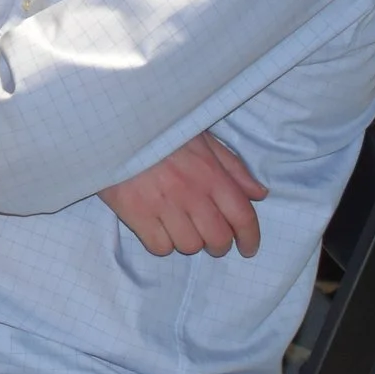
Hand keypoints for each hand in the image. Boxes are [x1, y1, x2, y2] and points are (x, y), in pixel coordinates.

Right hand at [102, 131, 267, 258]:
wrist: (115, 125)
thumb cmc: (161, 130)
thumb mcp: (203, 138)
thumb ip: (233, 167)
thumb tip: (259, 193)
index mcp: (211, 173)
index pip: (242, 215)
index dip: (250, 238)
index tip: (248, 248)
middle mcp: (191, 192)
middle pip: (218, 239)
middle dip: (219, 246)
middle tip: (211, 241)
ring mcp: (163, 205)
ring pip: (189, 246)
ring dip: (188, 242)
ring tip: (179, 227)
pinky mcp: (136, 213)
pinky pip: (160, 247)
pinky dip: (162, 243)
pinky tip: (157, 228)